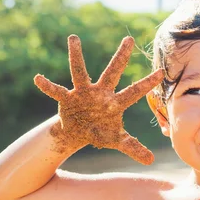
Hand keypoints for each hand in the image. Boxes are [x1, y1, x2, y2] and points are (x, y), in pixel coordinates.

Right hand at [34, 35, 162, 164]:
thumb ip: (133, 147)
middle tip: (129, 39)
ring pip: (80, 71)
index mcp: (115, 102)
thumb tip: (151, 161)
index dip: (147, 83)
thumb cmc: (99, 132)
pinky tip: (38, 78)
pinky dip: (47, 86)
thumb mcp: (116, 141)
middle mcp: (101, 92)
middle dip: (121, 56)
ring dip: (76, 55)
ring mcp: (83, 92)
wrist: (77, 133)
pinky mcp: (67, 98)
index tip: (161, 72)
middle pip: (113, 72)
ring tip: (74, 38)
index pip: (134, 92)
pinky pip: (57, 91)